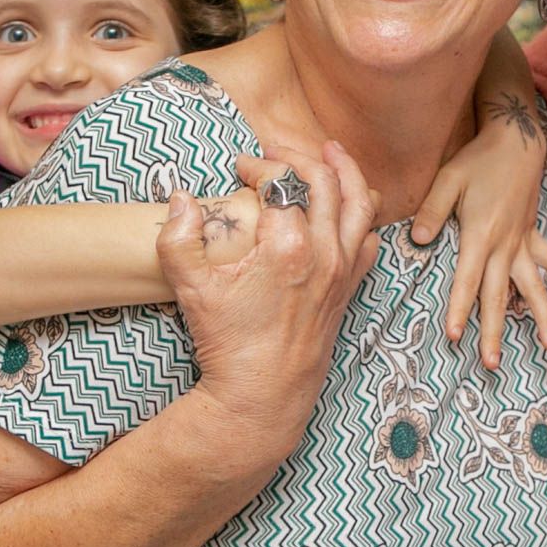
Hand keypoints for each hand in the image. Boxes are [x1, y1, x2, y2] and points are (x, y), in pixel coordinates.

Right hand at [159, 143, 378, 459]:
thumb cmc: (228, 343)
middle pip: (325, 180)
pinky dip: (361, 215)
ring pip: (359, 204)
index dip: (260, 165)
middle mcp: (324, 253)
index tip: (241, 166)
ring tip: (331, 153)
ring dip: (346, 173)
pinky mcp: (348, 288)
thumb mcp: (190, 288)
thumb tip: (182, 197)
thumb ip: (178, 237)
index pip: (283, 181)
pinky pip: (368, 239)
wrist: (262, 395)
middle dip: (300, 157)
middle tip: (276, 151)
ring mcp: (342, 271)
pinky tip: (347, 207)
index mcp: (287, 246)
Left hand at [409, 106, 546, 368]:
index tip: (456, 337)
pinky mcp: (533, 233)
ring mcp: (523, 241)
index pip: (467, 281)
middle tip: (491, 362)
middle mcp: (505, 245)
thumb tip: (418, 241)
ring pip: (533, 286)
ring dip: (543, 316)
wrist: (517, 140)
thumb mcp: (448, 180)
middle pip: (498, 296)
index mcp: (480, 236)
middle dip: (494, 330)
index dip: (460, 310)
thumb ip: (432, 212)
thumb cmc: (478, 159)